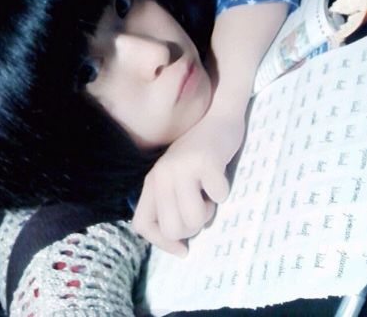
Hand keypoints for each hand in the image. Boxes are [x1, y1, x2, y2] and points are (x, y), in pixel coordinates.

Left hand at [131, 109, 244, 256]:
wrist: (218, 118)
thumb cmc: (199, 157)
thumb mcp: (176, 179)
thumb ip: (171, 205)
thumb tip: (179, 246)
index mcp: (153, 181)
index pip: (142, 224)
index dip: (161, 243)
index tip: (183, 248)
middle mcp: (162, 173)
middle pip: (173, 228)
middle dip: (193, 227)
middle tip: (202, 207)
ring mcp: (182, 167)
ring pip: (194, 219)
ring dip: (209, 212)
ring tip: (209, 193)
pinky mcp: (205, 161)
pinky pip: (218, 197)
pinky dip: (224, 193)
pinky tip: (220, 177)